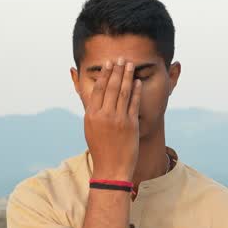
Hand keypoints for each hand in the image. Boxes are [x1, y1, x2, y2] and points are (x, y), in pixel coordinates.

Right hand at [83, 59, 140, 180]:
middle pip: (110, 87)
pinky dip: (136, 91)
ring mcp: (118, 120)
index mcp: (91, 115)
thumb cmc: (100, 149)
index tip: (108, 64)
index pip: (98, 89)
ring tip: (130, 65)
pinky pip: (133, 103)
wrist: (111, 168)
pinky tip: (137, 81)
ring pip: (123, 92)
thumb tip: (90, 93)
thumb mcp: (90, 128)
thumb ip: (92, 109)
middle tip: (120, 58)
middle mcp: (104, 115)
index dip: (104, 74)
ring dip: (127, 76)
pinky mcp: (130, 125)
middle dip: (116, 70)